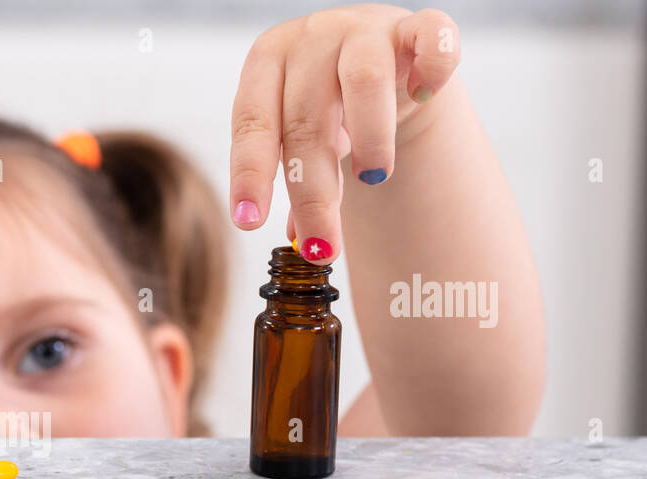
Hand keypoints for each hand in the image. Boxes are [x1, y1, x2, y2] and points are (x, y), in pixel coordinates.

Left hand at [229, 5, 461, 263]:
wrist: (383, 59)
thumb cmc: (329, 107)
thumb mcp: (303, 142)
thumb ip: (298, 185)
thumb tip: (300, 242)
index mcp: (267, 62)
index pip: (252, 123)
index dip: (250, 174)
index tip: (249, 223)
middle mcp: (311, 39)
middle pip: (306, 118)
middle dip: (313, 192)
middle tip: (322, 247)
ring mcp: (365, 28)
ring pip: (364, 78)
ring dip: (369, 136)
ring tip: (373, 178)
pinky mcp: (416, 26)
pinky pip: (432, 38)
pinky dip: (432, 67)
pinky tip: (424, 96)